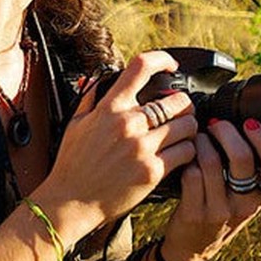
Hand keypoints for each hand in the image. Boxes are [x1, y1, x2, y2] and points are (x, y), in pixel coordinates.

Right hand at [40, 52, 198, 235]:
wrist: (71, 201)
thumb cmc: (73, 164)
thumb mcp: (76, 124)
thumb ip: (91, 98)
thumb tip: (99, 79)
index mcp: (110, 108)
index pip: (141, 67)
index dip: (162, 60)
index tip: (170, 66)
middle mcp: (128, 124)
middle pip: (177, 100)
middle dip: (183, 105)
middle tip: (181, 113)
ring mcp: (142, 147)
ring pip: (188, 126)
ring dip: (189, 129)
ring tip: (182, 134)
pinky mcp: (153, 171)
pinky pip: (186, 152)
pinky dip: (188, 152)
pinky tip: (180, 155)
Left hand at [158, 117, 260, 260]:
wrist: (192, 247)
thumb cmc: (220, 210)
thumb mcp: (244, 197)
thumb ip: (249, 171)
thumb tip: (243, 123)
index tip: (251, 123)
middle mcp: (245, 205)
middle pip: (242, 159)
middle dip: (226, 132)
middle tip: (216, 124)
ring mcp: (219, 210)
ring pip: (211, 162)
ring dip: (201, 142)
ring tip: (198, 137)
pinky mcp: (195, 213)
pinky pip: (191, 174)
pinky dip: (187, 159)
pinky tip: (186, 157)